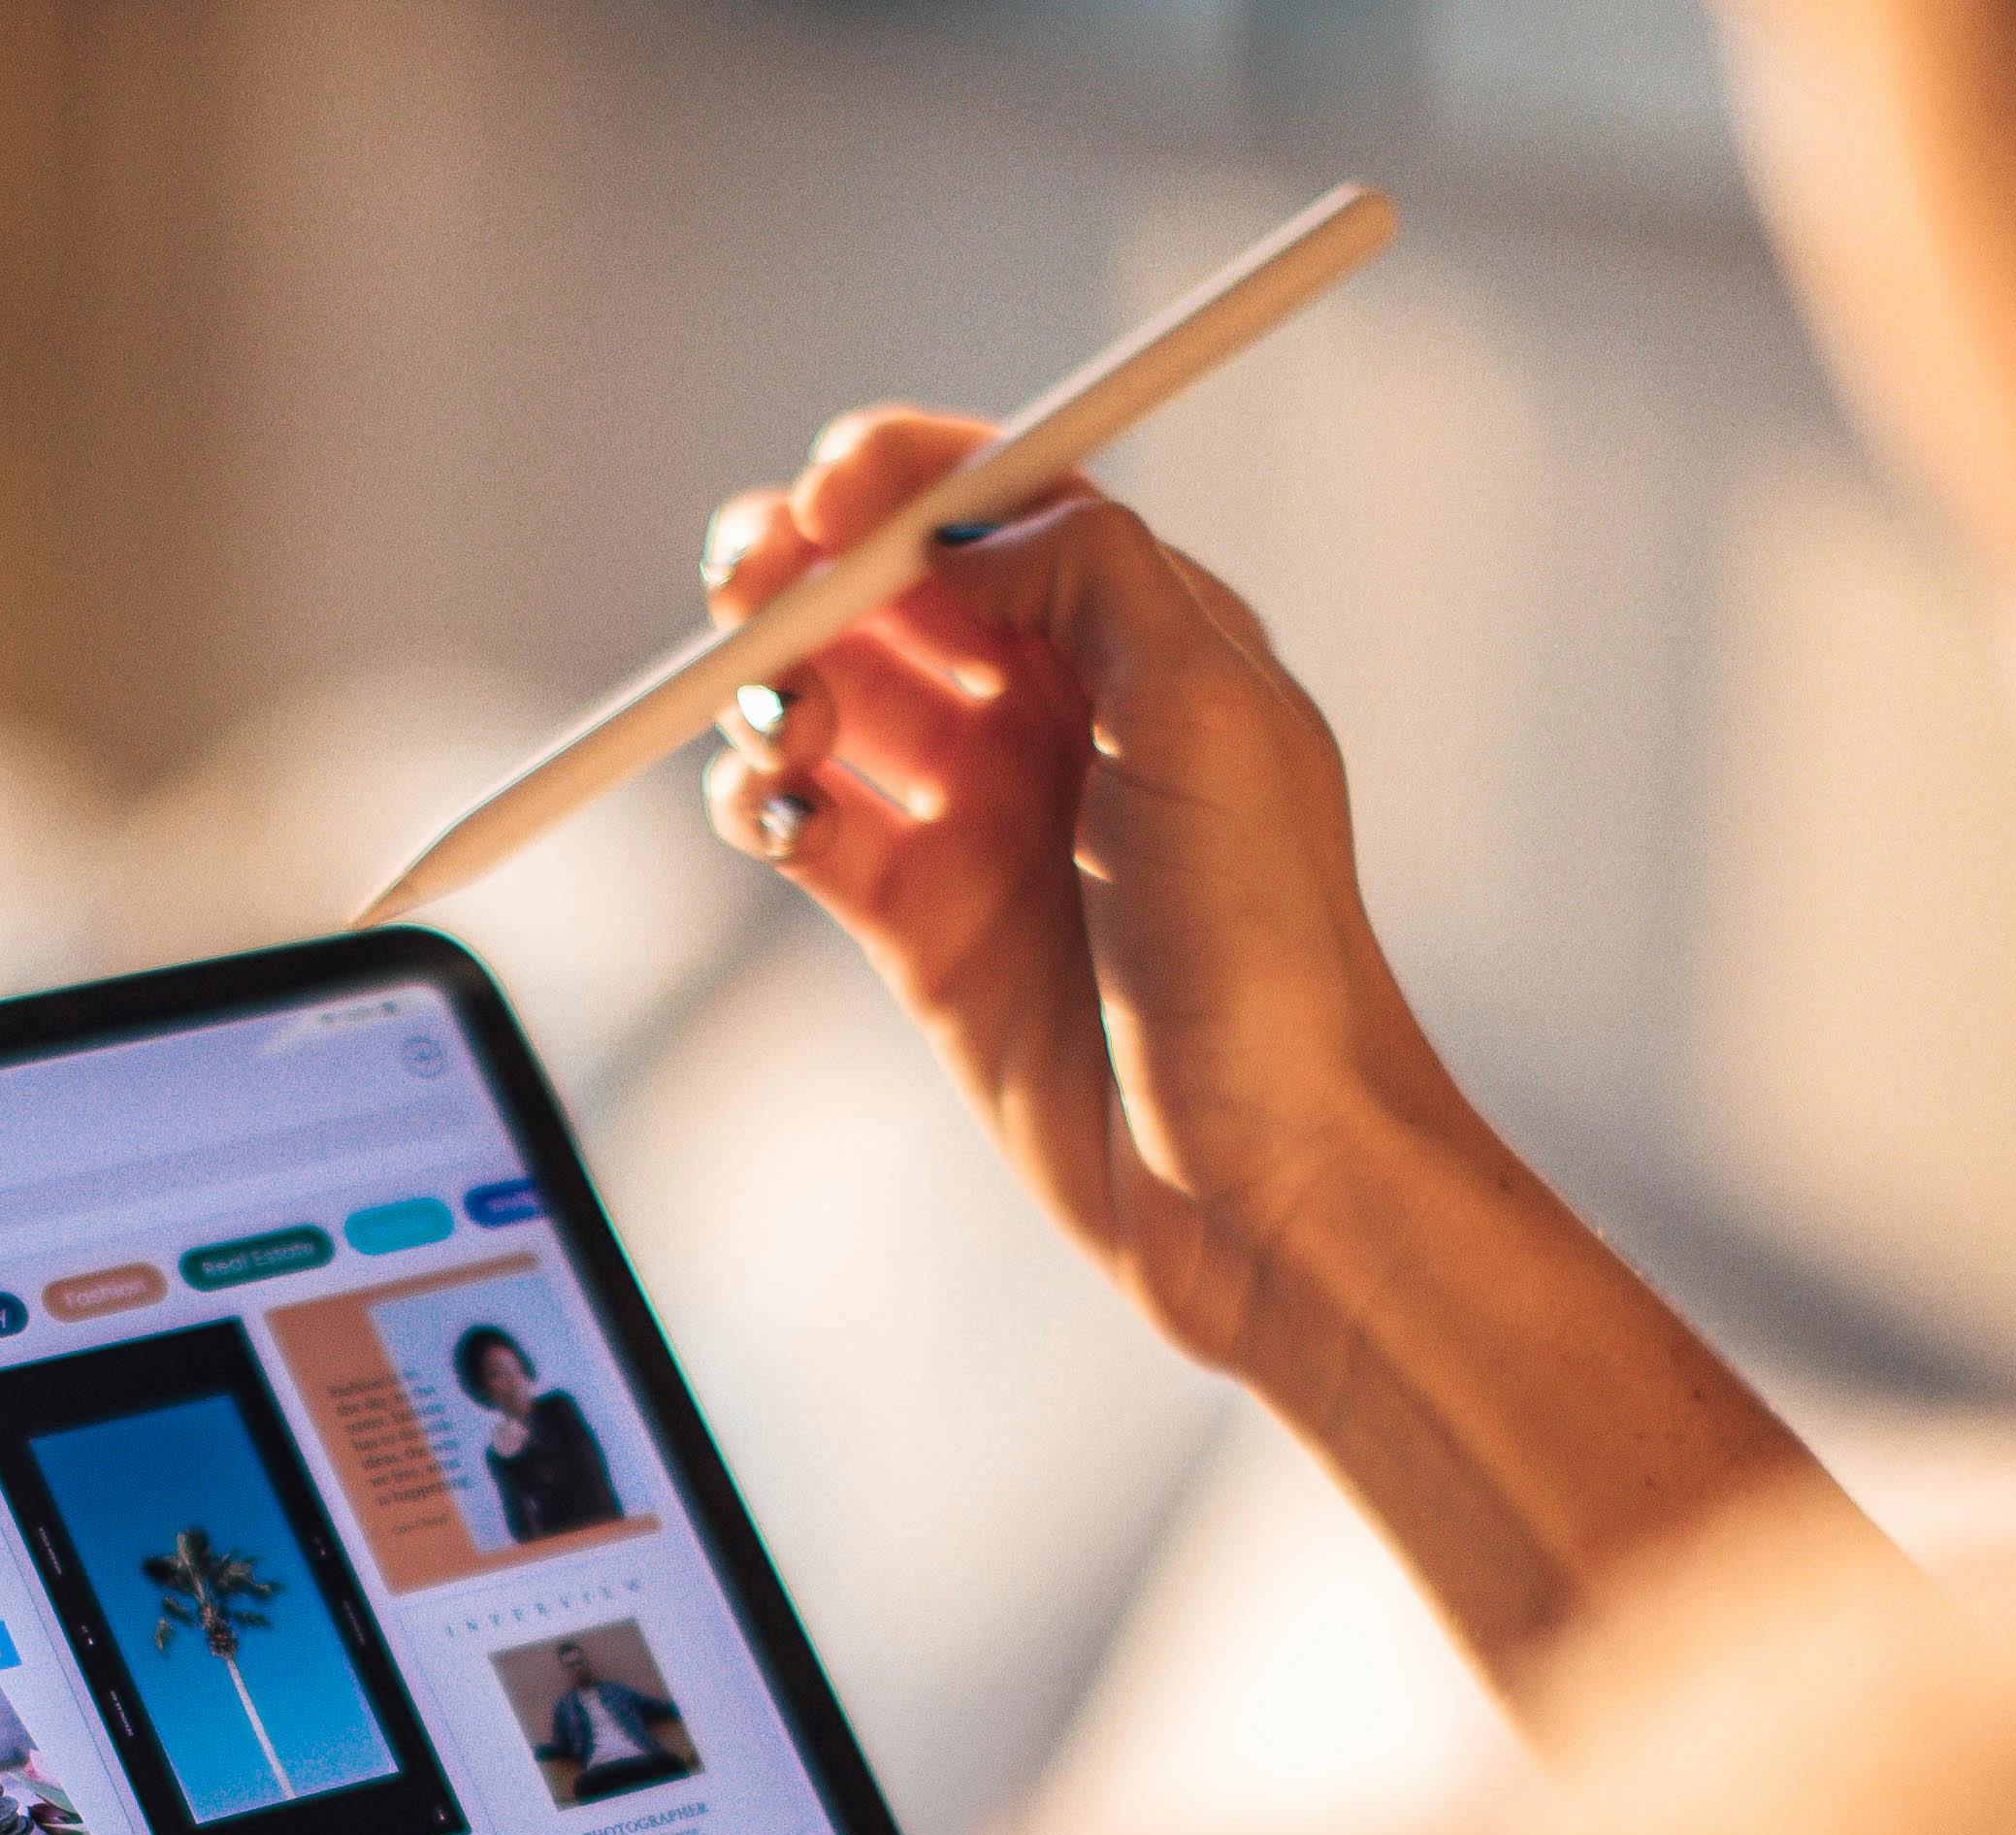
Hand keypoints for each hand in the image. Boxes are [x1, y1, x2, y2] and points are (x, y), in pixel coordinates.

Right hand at [697, 408, 1882, 1695]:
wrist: (1257, 1174)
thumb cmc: (1267, 950)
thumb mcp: (1210, 709)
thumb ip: (1092, 571)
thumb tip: (966, 524)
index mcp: (1145, 642)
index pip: (1002, 504)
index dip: (903, 479)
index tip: (829, 487)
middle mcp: (1058, 718)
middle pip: (890, 592)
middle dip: (804, 570)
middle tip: (747, 582)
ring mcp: (980, 822)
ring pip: (832, 700)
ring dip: (775, 687)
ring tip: (781, 723)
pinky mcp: (918, 928)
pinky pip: (807, 825)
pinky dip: (765, 803)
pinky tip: (779, 814)